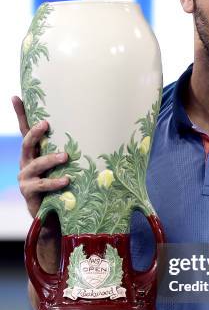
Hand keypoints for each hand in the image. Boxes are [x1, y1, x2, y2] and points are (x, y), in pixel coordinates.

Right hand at [12, 96, 69, 217]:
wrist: (50, 212)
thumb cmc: (59, 185)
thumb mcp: (60, 165)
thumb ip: (66, 150)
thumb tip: (90, 132)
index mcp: (32, 153)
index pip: (24, 130)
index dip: (20, 114)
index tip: (16, 97)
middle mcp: (26, 162)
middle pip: (26, 143)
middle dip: (35, 133)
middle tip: (46, 124)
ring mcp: (25, 177)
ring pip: (37, 164)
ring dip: (50, 159)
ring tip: (65, 156)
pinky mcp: (29, 192)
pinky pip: (43, 185)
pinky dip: (55, 182)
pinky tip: (67, 180)